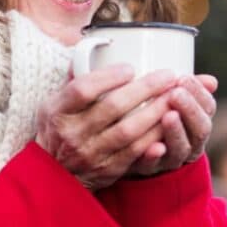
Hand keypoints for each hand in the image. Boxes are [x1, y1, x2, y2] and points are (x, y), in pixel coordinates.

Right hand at [36, 65, 178, 188]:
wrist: (54, 176)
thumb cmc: (58, 131)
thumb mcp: (52, 104)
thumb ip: (73, 80)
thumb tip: (91, 50)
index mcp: (58, 111)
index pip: (83, 89)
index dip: (108, 77)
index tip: (130, 68)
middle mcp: (73, 133)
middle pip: (112, 107)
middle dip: (145, 89)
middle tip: (168, 75)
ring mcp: (91, 154)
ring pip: (128, 130)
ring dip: (155, 112)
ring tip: (174, 96)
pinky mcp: (107, 170)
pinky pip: (135, 152)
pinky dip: (154, 136)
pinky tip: (168, 122)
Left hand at [130, 74, 217, 177]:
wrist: (131, 152)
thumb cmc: (154, 118)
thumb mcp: (172, 102)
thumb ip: (187, 90)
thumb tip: (211, 80)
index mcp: (197, 124)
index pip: (208, 109)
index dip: (199, 94)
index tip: (184, 78)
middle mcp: (189, 144)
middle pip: (200, 130)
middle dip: (190, 110)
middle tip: (176, 94)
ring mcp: (170, 159)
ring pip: (180, 149)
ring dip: (175, 132)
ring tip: (168, 115)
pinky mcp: (148, 170)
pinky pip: (152, 165)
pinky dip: (153, 156)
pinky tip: (153, 147)